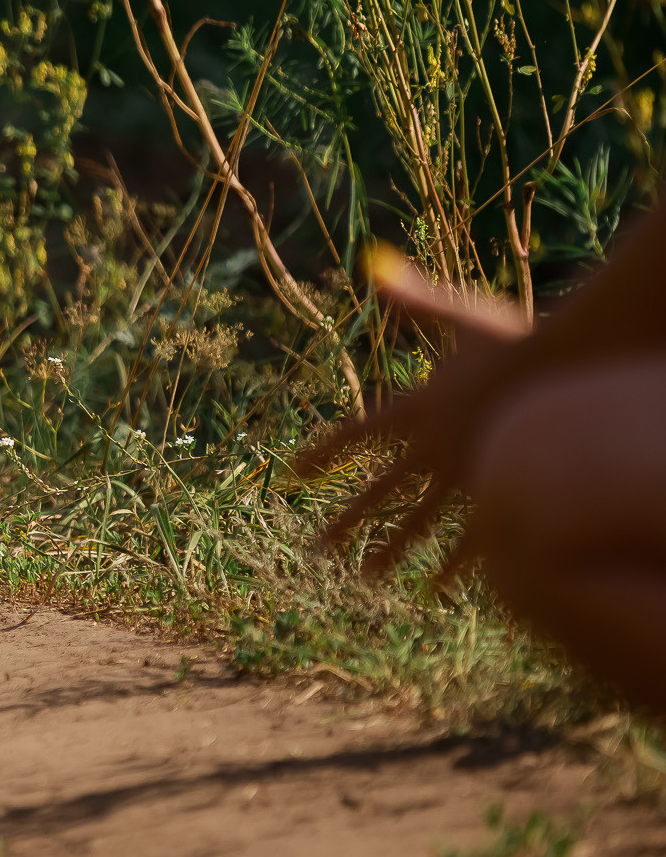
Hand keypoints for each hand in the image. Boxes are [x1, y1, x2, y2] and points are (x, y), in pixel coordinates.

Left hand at [295, 247, 530, 571]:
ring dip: (391, 549)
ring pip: (419, 521)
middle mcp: (432, 448)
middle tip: (317, 547)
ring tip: (364, 575)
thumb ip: (414, 300)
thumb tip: (374, 267)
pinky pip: (471, 538)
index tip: (291, 473)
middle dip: (348, 518)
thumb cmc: (514, 340)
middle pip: (380, 490)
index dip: (324, 453)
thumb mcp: (459, 317)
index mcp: (417, 408)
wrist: (564, 372)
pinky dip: (452, 564)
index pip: (357, 435)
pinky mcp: (500, 492)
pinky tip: (434, 589)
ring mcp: (465, 475)